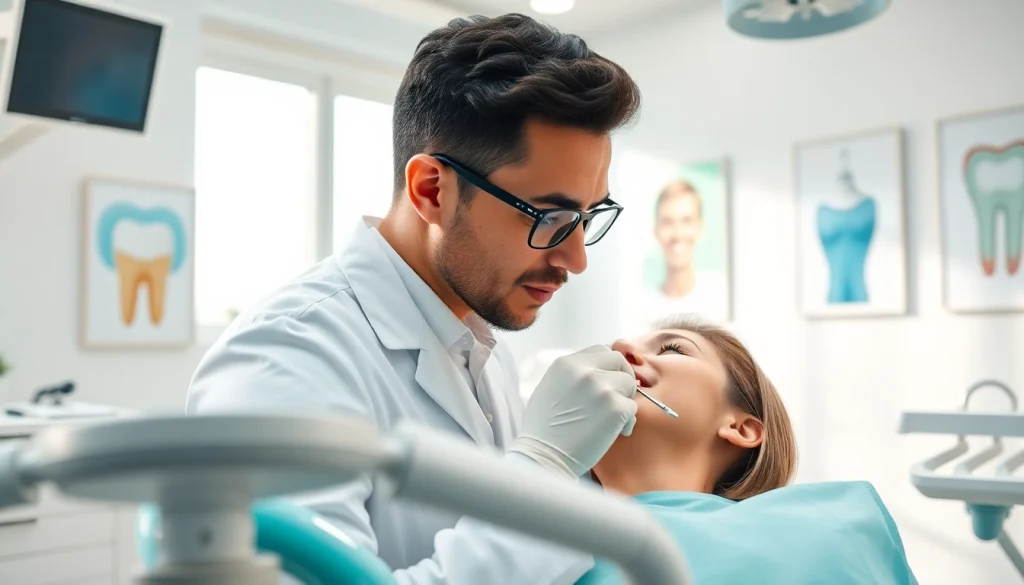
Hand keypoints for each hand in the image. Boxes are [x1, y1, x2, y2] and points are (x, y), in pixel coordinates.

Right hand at [508, 345, 637, 479]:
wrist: (543, 458)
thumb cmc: (544, 429)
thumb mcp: (551, 388)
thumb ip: (574, 375)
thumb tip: (599, 370)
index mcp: (566, 363)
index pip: (601, 350)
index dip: (608, 367)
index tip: (609, 382)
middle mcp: (584, 370)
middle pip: (619, 361)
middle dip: (621, 378)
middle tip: (616, 398)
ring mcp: (601, 387)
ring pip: (629, 384)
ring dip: (624, 401)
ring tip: (610, 420)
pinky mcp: (615, 408)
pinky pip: (632, 408)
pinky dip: (626, 422)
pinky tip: (613, 433)